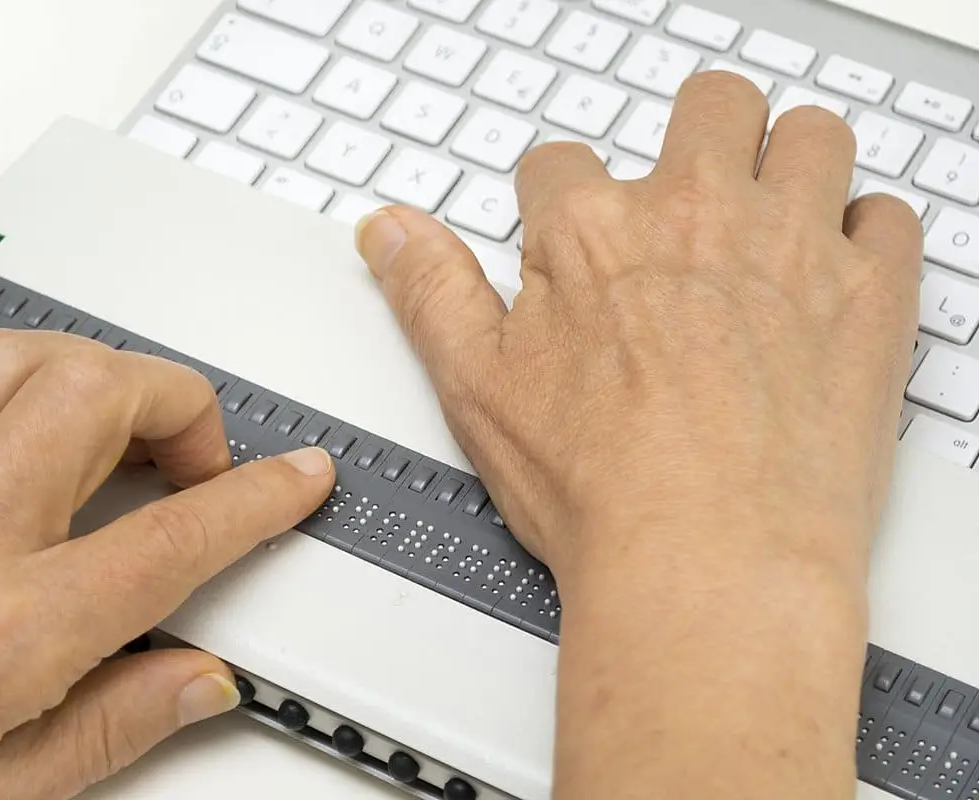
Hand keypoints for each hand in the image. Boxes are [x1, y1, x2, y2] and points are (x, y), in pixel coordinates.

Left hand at [0, 331, 334, 799]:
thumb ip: (111, 730)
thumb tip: (198, 681)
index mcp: (3, 635)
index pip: (171, 540)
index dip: (254, 498)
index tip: (293, 475)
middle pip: (97, 398)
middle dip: (176, 404)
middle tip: (189, 456)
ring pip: (14, 358)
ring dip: (88, 374)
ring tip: (111, 421)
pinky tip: (4, 417)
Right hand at [355, 72, 923, 799]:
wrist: (709, 561)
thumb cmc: (599, 489)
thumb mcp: (475, 386)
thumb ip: (428, 291)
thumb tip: (387, 230)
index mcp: (590, 232)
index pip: (561, 165)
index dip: (559, 201)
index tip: (572, 239)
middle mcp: (693, 214)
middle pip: (707, 109)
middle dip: (694, 139)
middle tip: (690, 202)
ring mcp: (790, 245)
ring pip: (809, 136)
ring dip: (791, 163)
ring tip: (772, 221)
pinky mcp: (869, 295)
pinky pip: (887, 217)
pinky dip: (866, 235)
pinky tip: (834, 275)